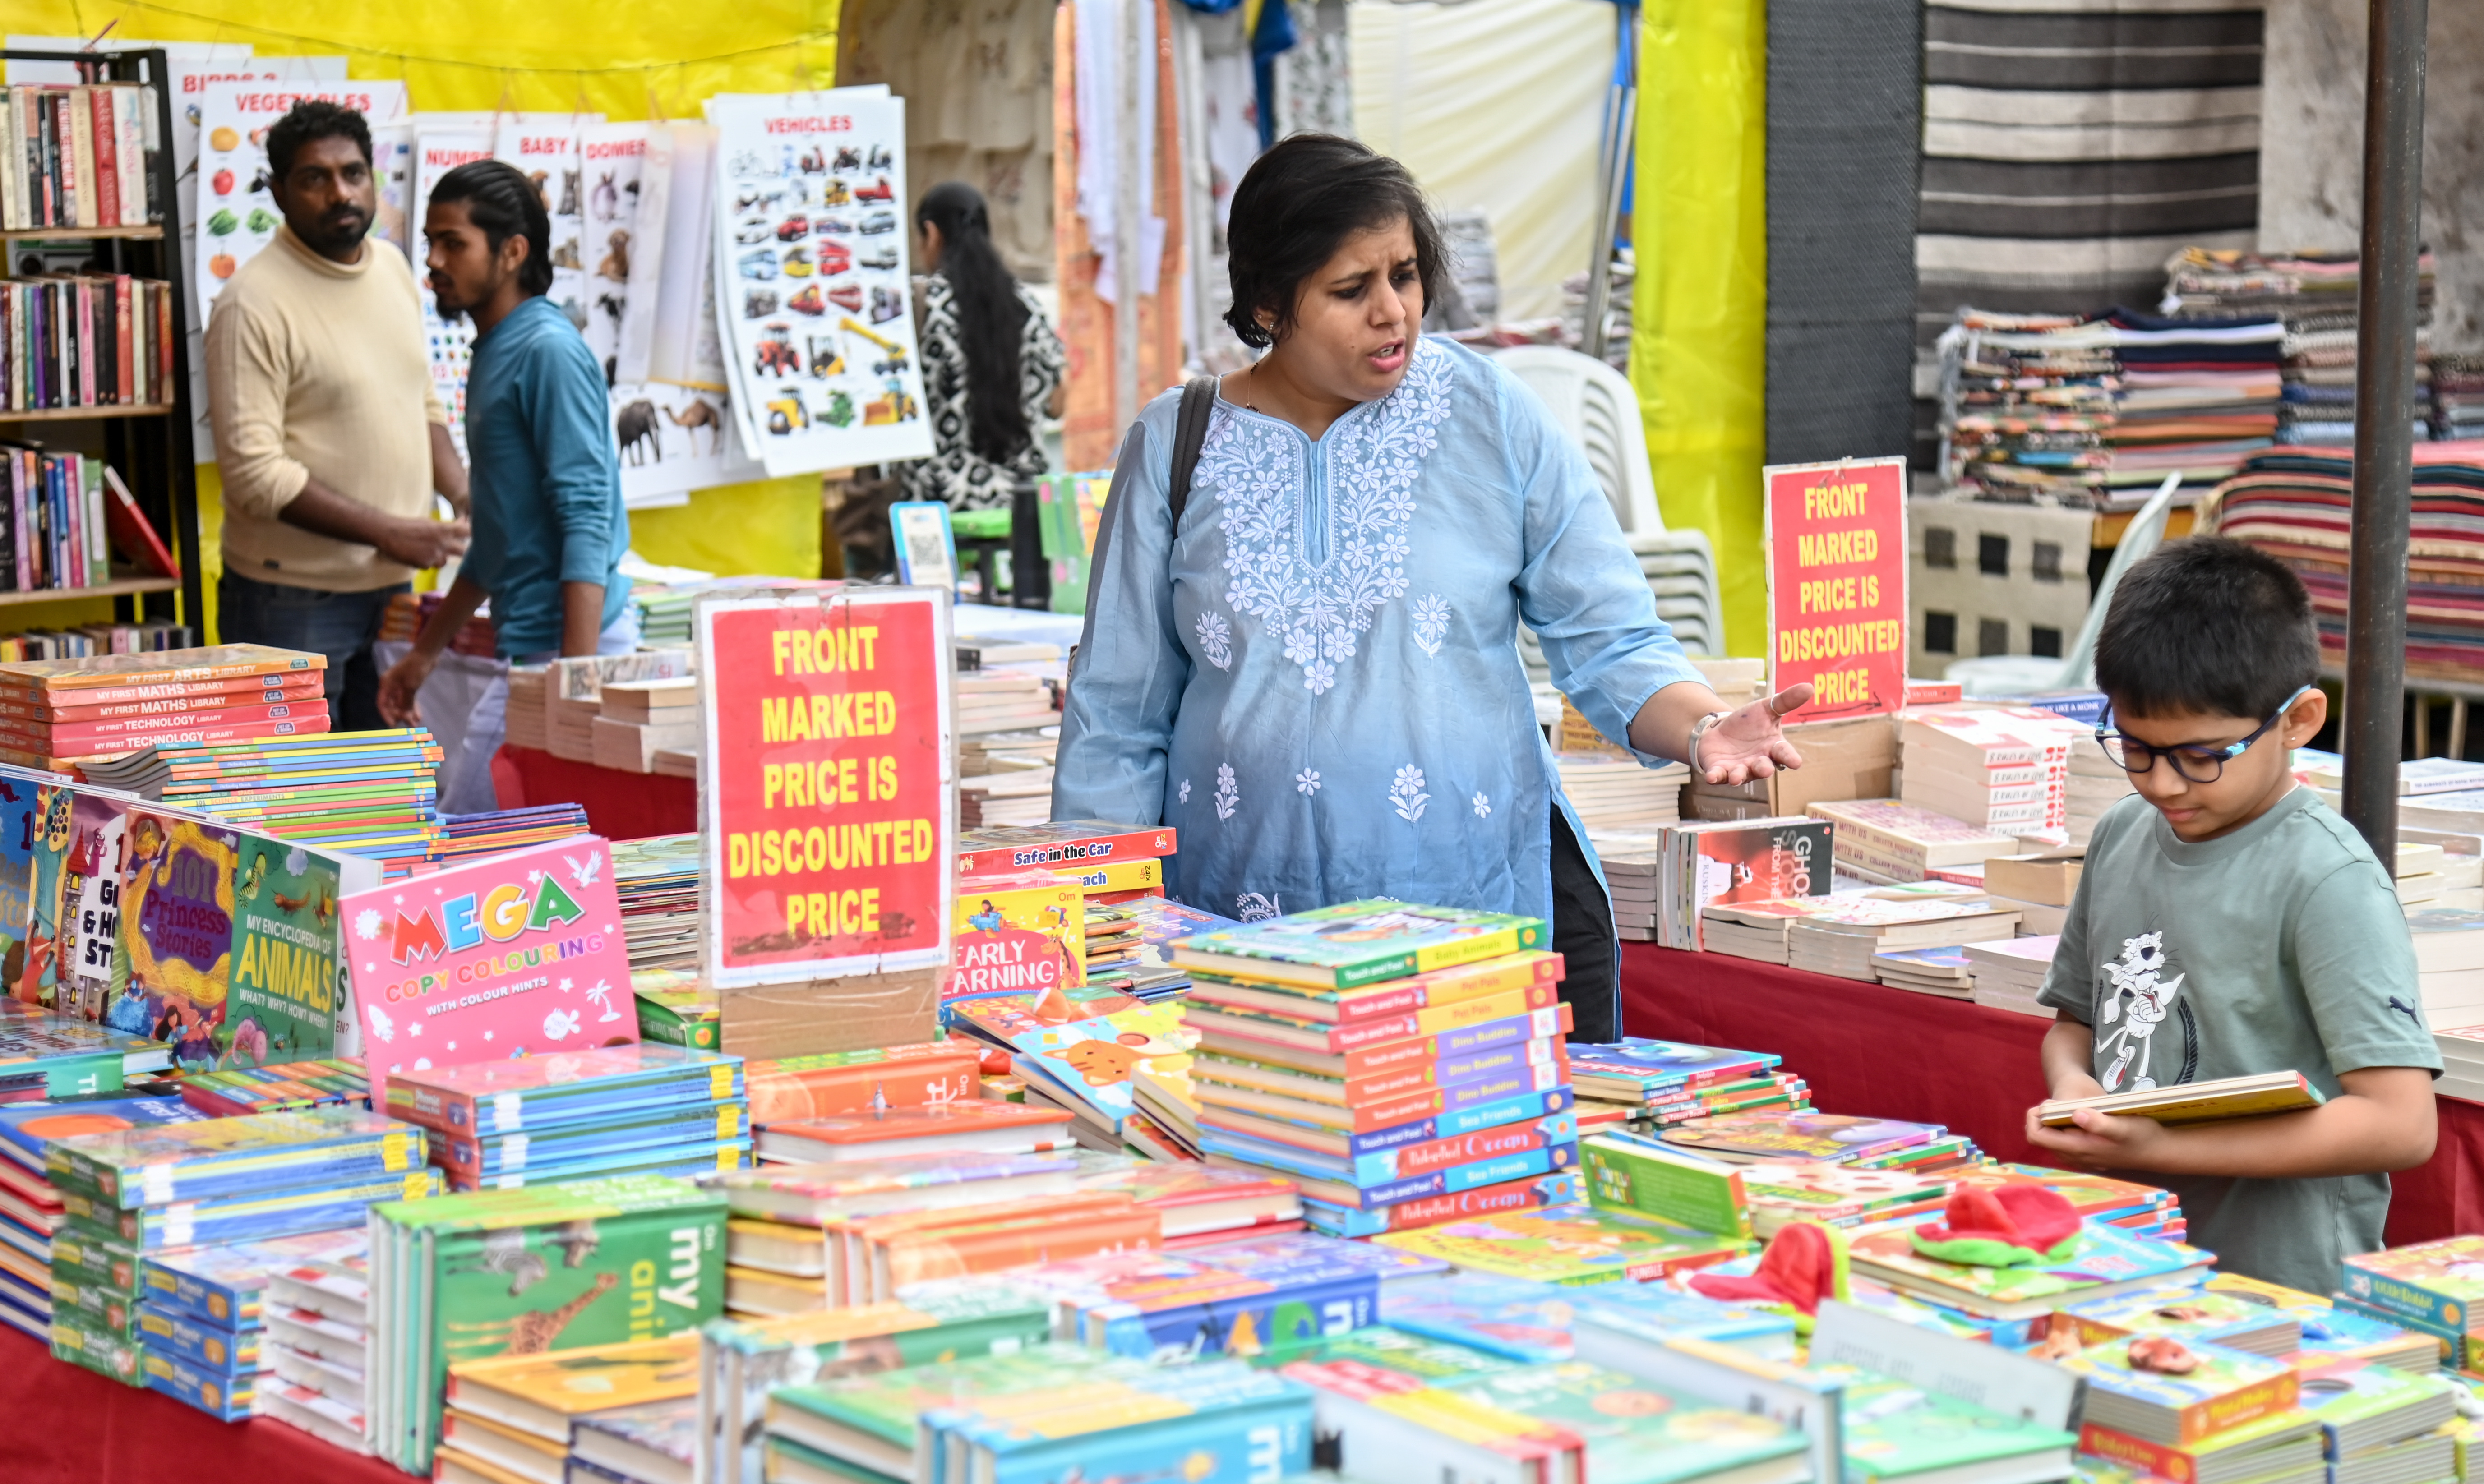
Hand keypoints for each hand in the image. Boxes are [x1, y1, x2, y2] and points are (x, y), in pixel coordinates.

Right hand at [375, 516, 469, 569]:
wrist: (388, 532)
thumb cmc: (408, 525)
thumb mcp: (429, 523)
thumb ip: (445, 528)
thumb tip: (461, 526)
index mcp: (444, 529)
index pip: (468, 532)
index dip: (474, 534)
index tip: (478, 537)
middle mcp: (443, 543)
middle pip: (464, 552)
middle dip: (464, 553)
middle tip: (463, 552)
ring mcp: (434, 555)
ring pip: (444, 562)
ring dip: (438, 558)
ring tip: (424, 550)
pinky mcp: (425, 564)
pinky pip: (429, 566)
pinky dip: (424, 562)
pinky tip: (415, 555)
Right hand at [378, 651, 435, 725]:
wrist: (427, 655)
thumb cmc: (415, 668)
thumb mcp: (410, 686)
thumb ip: (406, 702)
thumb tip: (404, 717)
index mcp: (386, 684)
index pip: (382, 703)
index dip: (386, 715)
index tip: (393, 725)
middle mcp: (391, 686)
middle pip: (392, 705)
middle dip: (399, 715)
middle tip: (409, 725)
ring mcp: (400, 687)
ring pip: (401, 704)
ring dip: (407, 713)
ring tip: (415, 724)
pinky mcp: (409, 687)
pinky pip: (409, 700)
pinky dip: (412, 707)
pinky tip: (418, 716)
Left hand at [1694, 684, 1813, 784]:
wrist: (1722, 730)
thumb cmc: (1750, 722)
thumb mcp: (1767, 708)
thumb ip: (1786, 700)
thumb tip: (1809, 687)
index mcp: (1773, 748)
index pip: (1784, 754)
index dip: (1790, 758)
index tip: (1796, 763)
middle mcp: (1758, 762)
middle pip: (1763, 768)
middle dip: (1764, 769)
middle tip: (1766, 770)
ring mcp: (1739, 768)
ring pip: (1741, 775)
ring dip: (1739, 776)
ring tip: (1736, 777)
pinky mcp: (1720, 770)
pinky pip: (1718, 776)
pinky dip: (1715, 776)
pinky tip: (1711, 777)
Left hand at [2024, 1103, 2170, 1170]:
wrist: (2160, 1151)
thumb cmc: (2142, 1136)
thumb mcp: (2123, 1126)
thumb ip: (2099, 1122)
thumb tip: (2076, 1113)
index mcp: (2078, 1149)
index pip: (2037, 1137)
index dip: (2033, 1118)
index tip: (2045, 1103)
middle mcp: (2075, 1157)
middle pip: (2041, 1138)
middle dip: (2042, 1118)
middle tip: (2056, 1102)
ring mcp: (2081, 1158)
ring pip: (2053, 1140)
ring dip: (2053, 1123)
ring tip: (2066, 1108)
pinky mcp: (2089, 1155)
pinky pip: (2065, 1142)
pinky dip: (2064, 1128)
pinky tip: (2078, 1117)